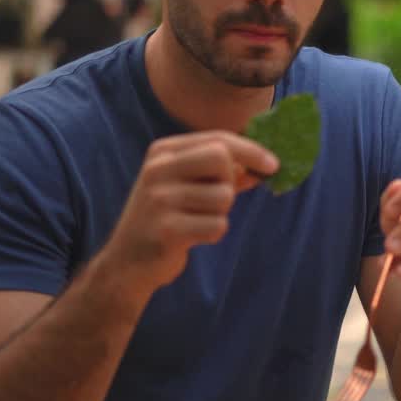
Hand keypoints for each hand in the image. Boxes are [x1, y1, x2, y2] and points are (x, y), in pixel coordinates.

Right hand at [98, 131, 277, 294]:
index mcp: (163, 151)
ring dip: (220, 213)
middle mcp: (158, 169)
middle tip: (217, 200)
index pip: (217, 139)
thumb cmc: (166, 219)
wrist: (127, 262)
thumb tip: (263, 165)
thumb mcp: (188, 186)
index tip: (274, 165)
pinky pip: (217, 226)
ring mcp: (159, 198)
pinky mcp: (166, 229)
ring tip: (196, 220)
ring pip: (223, 196)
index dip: (251, 150)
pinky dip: (213, 233)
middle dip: (230, 182)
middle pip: (222, 158)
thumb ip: (222, 173)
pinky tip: (192, 237)